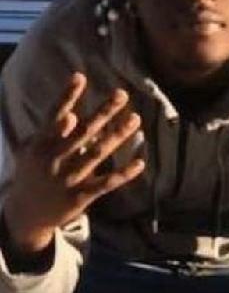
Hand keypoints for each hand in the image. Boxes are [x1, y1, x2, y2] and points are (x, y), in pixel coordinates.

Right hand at [3, 72, 144, 253]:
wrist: (24, 216)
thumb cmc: (35, 173)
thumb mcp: (34, 150)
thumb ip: (52, 132)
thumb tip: (72, 113)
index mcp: (42, 144)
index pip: (54, 114)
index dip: (67, 96)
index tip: (80, 76)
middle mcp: (54, 158)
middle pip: (83, 131)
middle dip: (103, 112)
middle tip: (122, 94)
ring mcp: (68, 178)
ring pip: (97, 153)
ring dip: (118, 135)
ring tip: (136, 118)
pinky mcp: (80, 196)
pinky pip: (106, 183)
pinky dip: (123, 173)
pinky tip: (140, 162)